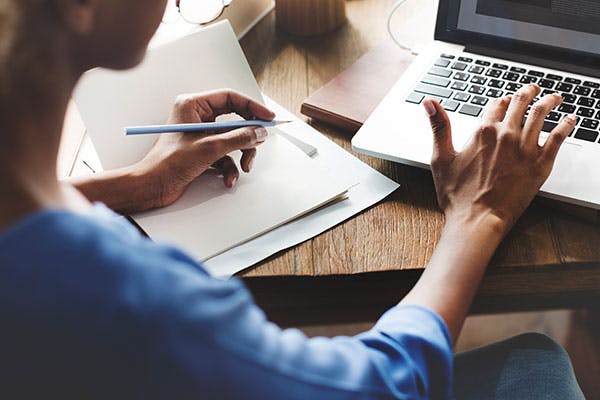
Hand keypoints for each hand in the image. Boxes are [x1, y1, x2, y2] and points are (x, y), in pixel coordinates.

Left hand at [137, 89, 274, 207]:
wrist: (152, 186)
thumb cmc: (168, 163)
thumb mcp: (210, 148)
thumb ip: (238, 138)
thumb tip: (258, 132)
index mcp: (193, 106)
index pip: (230, 98)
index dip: (252, 107)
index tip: (267, 117)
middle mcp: (197, 117)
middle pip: (234, 120)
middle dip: (246, 136)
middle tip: (258, 143)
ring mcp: (200, 135)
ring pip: (232, 139)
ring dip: (241, 155)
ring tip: (243, 166)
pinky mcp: (202, 151)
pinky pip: (225, 155)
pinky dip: (230, 167)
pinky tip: (227, 178)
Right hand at [423, 84, 575, 232]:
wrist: (477, 220)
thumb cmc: (457, 196)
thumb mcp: (440, 158)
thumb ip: (438, 127)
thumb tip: (429, 102)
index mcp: (483, 132)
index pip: (497, 104)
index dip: (501, 101)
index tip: (505, 101)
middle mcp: (506, 135)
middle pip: (521, 103)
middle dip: (528, 92)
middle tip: (533, 90)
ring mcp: (525, 149)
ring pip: (542, 114)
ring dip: (550, 101)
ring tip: (555, 97)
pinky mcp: (541, 164)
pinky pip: (559, 137)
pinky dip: (567, 124)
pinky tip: (570, 120)